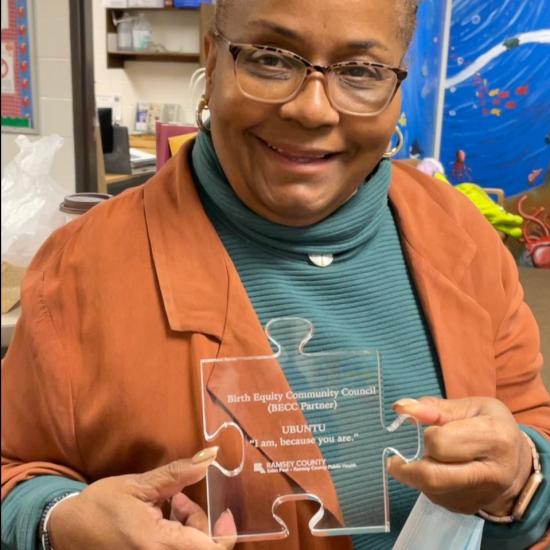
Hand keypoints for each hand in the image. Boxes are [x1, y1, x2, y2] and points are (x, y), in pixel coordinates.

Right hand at [48, 447, 235, 549]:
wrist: (66, 530)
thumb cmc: (100, 506)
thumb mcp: (139, 485)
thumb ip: (177, 474)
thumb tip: (209, 457)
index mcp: (156, 544)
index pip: (209, 549)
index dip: (225, 533)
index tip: (224, 511)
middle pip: (202, 549)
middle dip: (201, 523)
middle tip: (180, 500)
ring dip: (189, 530)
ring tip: (169, 506)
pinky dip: (177, 538)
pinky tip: (162, 520)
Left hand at [387, 397, 532, 515]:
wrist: (517, 462)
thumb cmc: (491, 426)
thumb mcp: (471, 407)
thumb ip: (435, 407)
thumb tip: (401, 407)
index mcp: (495, 438)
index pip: (440, 443)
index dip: (429, 435)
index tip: (431, 429)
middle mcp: (492, 473)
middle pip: (432, 476)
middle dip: (407, 468)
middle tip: (395, 461)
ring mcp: (482, 496)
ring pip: (431, 490)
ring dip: (416, 476)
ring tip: (424, 460)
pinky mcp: (470, 509)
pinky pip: (436, 499)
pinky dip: (426, 486)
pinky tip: (435, 472)